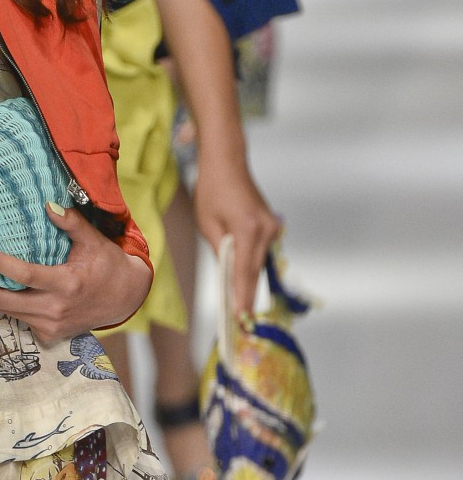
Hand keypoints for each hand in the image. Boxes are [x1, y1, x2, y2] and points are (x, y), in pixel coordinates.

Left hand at [0, 204, 152, 342]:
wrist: (123, 299)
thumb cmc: (107, 265)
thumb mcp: (94, 240)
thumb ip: (71, 223)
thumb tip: (48, 205)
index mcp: (66, 285)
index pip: (22, 275)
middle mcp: (55, 310)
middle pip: (1, 302)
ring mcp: (50, 327)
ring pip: (6, 313)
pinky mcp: (48, 336)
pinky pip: (18, 320)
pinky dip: (8, 304)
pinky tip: (5, 286)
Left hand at [192, 163, 282, 318]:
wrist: (227, 161)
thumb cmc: (211, 189)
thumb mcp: (207, 223)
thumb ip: (220, 250)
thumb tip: (228, 272)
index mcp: (247, 229)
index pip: (245, 271)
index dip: (242, 296)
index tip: (241, 318)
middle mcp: (265, 229)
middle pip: (255, 269)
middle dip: (247, 293)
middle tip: (240, 318)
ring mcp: (271, 226)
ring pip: (259, 261)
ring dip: (249, 278)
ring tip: (240, 303)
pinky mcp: (271, 224)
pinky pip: (261, 250)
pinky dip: (252, 262)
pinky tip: (243, 275)